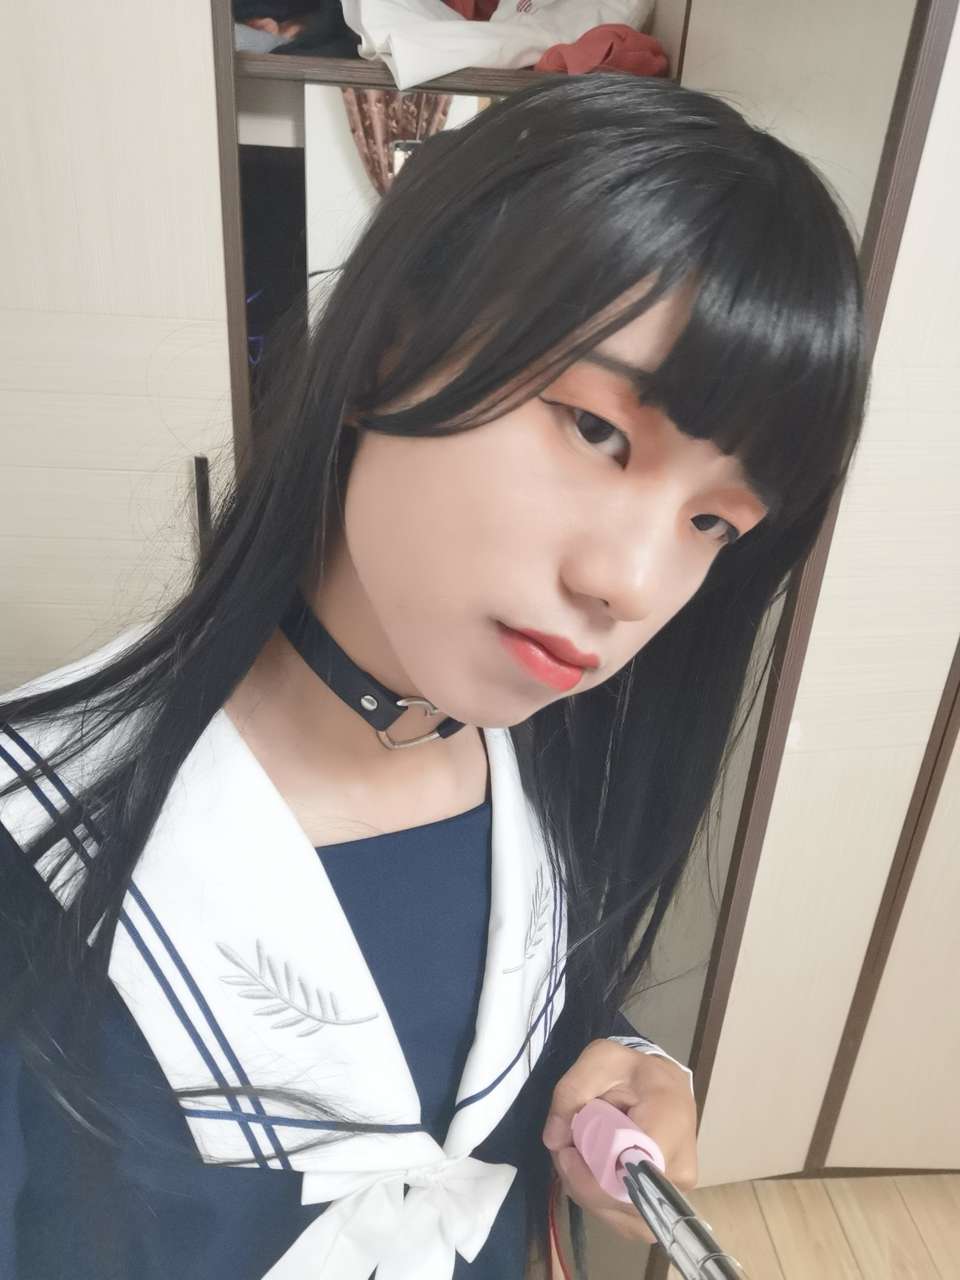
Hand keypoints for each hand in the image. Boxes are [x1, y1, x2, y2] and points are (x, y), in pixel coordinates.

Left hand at [542, 1039, 697, 1242]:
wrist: (667, 1088)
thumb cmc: (634, 1071)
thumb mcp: (600, 1060)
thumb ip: (570, 1091)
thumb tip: (554, 1140)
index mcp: (669, 1122)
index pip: (630, 1171)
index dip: (590, 1172)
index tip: (567, 1149)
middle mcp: (680, 1168)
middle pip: (622, 1200)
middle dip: (581, 1181)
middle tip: (565, 1148)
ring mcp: (675, 1194)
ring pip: (621, 1217)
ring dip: (587, 1193)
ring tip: (578, 1157)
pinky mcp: (665, 1207)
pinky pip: (626, 1222)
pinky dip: (600, 1202)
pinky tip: (592, 1173)